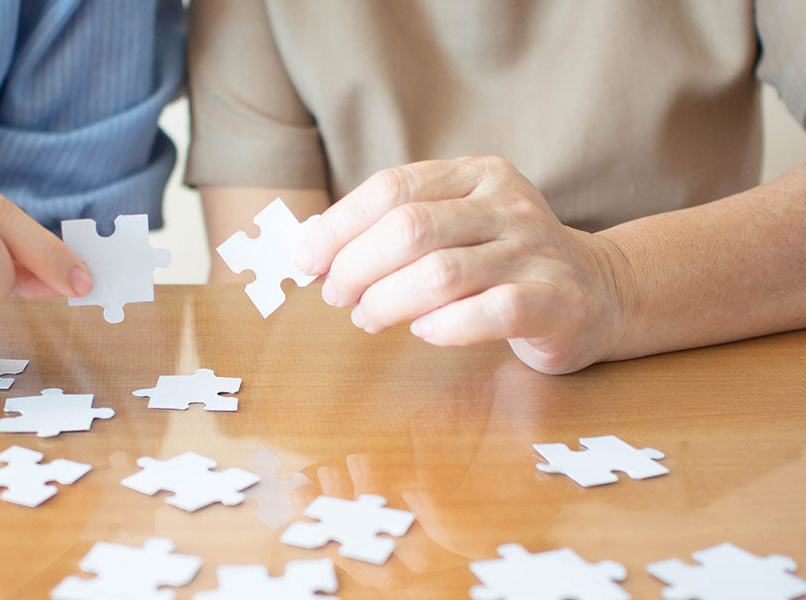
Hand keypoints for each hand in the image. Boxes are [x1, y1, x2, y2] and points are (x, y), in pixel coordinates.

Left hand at [295, 156, 630, 373]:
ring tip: (368, 319)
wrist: (598, 291)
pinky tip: (424, 333)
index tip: (306, 259)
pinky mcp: (556, 301)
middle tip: (336, 296)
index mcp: (477, 175)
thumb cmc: (502, 262)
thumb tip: (313, 245)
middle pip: (410, 228)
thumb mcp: (454, 226)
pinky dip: (445, 327)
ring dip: (387, 301)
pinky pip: (490, 312)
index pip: (392, 188)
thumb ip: (393, 228)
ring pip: (442, 272)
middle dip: (356, 267)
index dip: (338, 225)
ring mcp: (536, 251)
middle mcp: (509, 205)